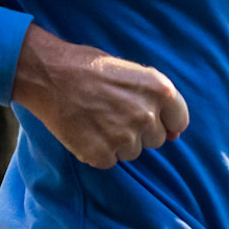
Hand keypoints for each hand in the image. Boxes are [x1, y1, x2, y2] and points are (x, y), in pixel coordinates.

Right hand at [9, 25, 189, 168]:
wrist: (49, 75)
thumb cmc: (89, 67)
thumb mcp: (131, 73)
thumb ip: (155, 100)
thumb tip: (175, 135)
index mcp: (160, 90)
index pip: (179, 121)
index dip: (164, 120)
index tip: (147, 117)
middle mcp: (146, 115)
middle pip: (155, 139)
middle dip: (139, 131)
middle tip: (113, 112)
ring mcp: (124, 137)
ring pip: (133, 152)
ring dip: (118, 141)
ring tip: (96, 119)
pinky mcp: (101, 154)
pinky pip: (109, 161)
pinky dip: (98, 150)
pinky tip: (85, 130)